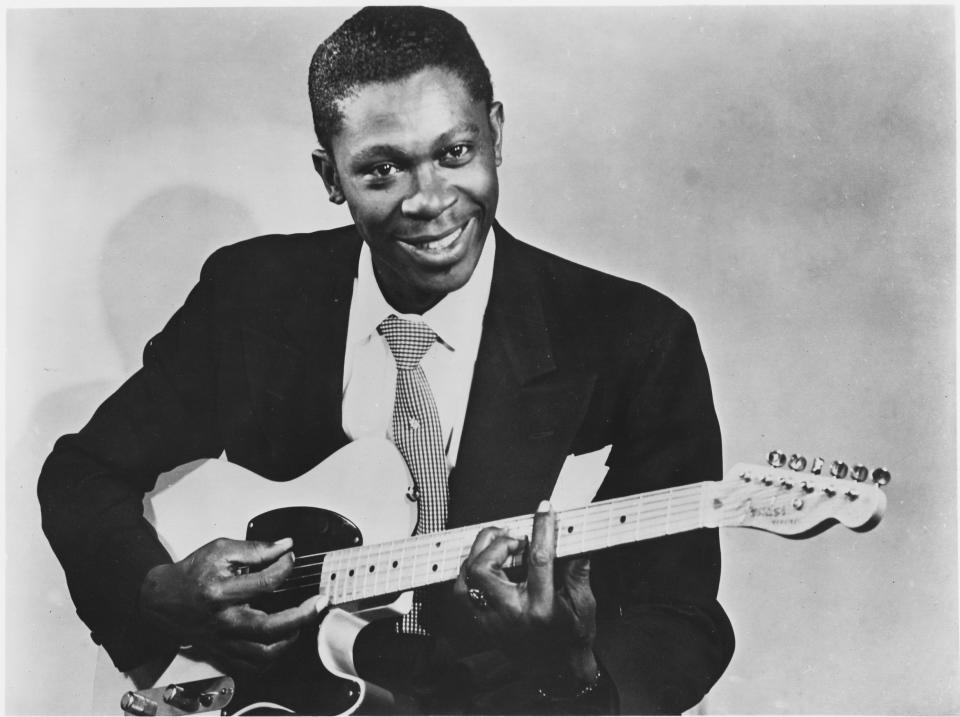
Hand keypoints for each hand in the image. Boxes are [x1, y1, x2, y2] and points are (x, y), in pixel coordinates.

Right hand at [139, 537, 325, 672]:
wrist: (162, 599)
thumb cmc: (191, 574)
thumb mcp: (220, 550)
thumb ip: (255, 549)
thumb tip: (284, 546)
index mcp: (220, 592)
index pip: (265, 582)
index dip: (284, 567)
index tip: (290, 558)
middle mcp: (223, 621)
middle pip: (269, 628)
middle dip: (302, 616)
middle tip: (319, 602)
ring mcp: (224, 641)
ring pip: (264, 654)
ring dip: (290, 639)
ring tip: (301, 622)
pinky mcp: (223, 652)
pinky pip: (253, 665)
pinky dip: (273, 656)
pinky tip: (282, 640)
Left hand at [452, 500, 597, 680]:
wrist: (555, 671)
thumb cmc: (571, 639)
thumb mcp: (584, 604)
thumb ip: (578, 571)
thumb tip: (575, 540)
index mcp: (542, 610)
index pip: (538, 560)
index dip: (542, 529)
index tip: (545, 510)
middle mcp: (510, 614)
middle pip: (485, 569)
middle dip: (498, 543)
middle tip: (518, 537)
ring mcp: (491, 619)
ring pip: (467, 577)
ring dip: (481, 552)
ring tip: (502, 545)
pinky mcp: (481, 621)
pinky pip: (461, 590)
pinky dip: (470, 570)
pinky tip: (488, 561)